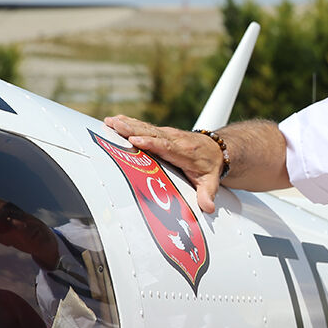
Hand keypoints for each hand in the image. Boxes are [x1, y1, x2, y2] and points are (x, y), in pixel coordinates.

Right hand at [105, 115, 223, 212]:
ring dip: (128, 124)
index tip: (137, 141)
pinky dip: (130, 123)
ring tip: (111, 121)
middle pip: (152, 134)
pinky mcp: (162, 133)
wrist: (217, 149)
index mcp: (185, 152)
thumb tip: (208, 207)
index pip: (166, 147)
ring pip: (146, 128)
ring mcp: (167, 135)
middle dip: (133, 129)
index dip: (151, 143)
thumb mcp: (211, 182)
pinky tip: (115, 120)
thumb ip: (207, 194)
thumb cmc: (210, 166)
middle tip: (116, 125)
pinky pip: (145, 127)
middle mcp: (175, 140)